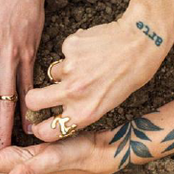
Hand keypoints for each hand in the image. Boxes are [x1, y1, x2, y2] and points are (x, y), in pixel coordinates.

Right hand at [26, 6, 171, 141]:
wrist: (141, 42)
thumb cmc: (129, 76)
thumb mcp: (107, 103)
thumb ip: (81, 108)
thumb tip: (60, 112)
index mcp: (86, 111)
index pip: (49, 131)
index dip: (40, 130)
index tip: (37, 127)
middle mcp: (74, 92)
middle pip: (33, 100)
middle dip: (32, 100)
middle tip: (39, 97)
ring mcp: (70, 68)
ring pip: (54, 72)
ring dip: (65, 70)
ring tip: (89, 65)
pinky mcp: (69, 47)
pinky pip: (64, 53)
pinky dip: (74, 52)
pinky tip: (91, 50)